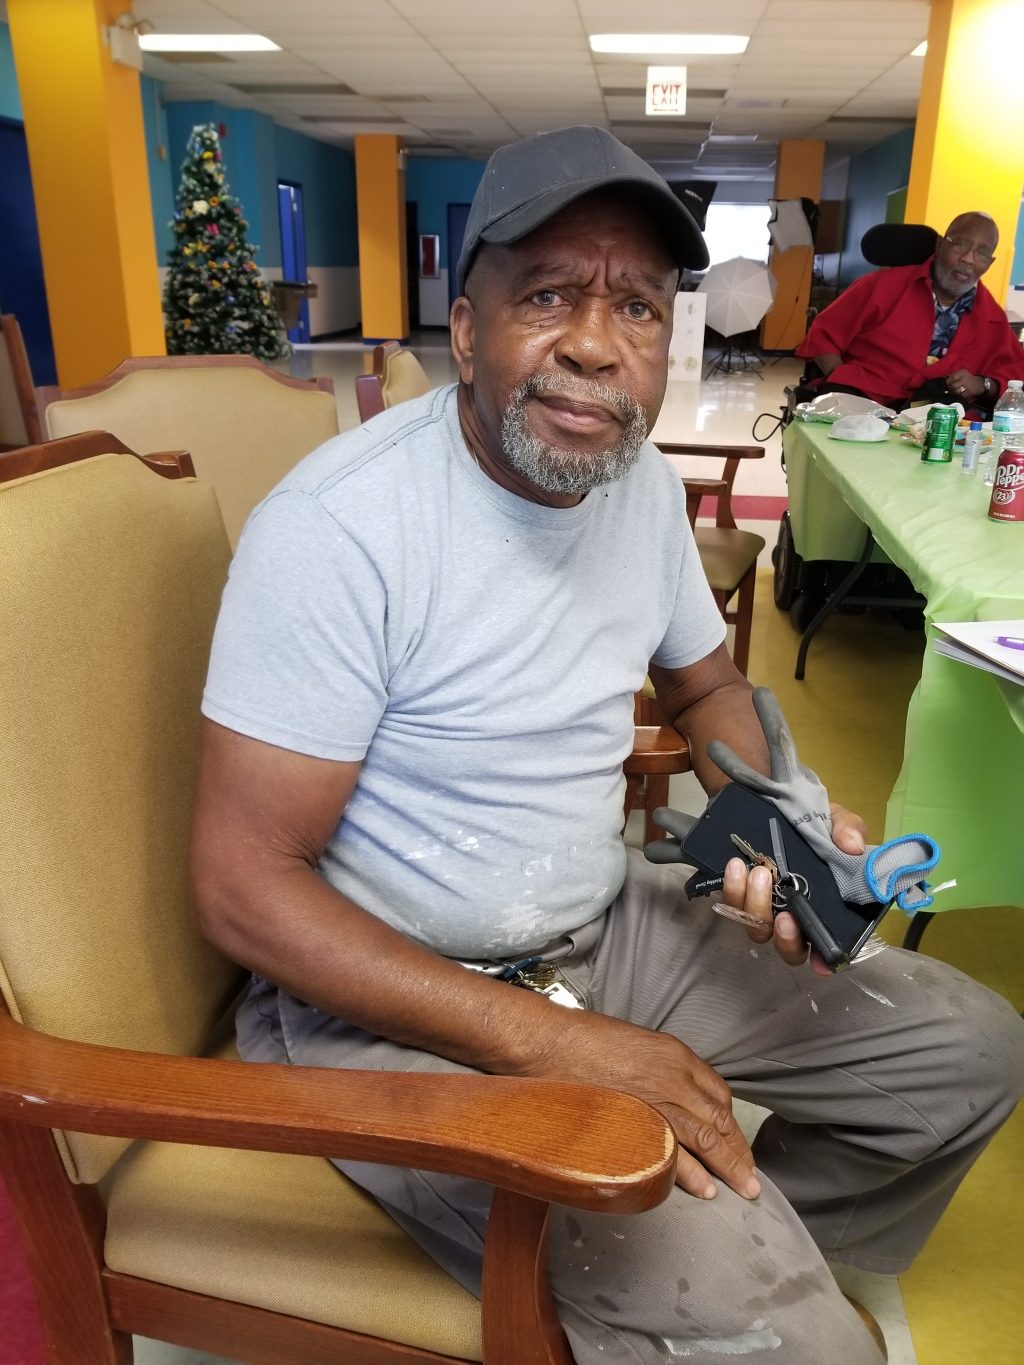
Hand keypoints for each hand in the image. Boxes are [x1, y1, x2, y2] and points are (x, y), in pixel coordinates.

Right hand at [526, 1010, 759, 1201]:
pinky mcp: (637, 1124)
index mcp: (676, 1055)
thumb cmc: (583, 1040)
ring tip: (741, 1189)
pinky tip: (704, 1190)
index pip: (718, 1092)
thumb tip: (669, 1097)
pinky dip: (692, 1174)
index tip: (733, 1139)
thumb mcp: (635, 1043)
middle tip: (750, 1177)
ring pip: (706, 1139)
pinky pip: (674, 1154)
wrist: (550, 1044)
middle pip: (720, 1120)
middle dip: (738, 1151)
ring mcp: (658, 1102)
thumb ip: (659, 1069)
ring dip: (727, 1167)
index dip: (729, 1122)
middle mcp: (675, 1078)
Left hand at [719, 802, 866, 976]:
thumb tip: (852, 846)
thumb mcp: (835, 819)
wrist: (769, 802)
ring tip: (758, 873)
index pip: (828, 945)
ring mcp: (766, 907)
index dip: (825, 960)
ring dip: (756, 906)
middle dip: (786, 937)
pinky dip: (733, 888)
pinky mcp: (740, 893)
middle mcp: (796, 914)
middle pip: (789, 948)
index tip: (821, 963)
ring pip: (757, 928)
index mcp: (826, 907)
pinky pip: (732, 903)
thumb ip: (848, 829)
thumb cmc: (811, 820)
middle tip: (785, 912)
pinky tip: (736, 867)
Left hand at [946, 370, 984, 401]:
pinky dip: (958, 396)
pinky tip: (957, 395)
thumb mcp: (961, 374)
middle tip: (949, 390)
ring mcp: (968, 386)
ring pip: (956, 391)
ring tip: (952, 393)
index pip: (952, 377)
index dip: (948, 382)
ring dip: (953, 393)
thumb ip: (953, 376)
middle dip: (949, 389)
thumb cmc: (968, 379)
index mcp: (962, 372)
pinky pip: (961, 396)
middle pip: (953, 385)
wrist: (980, 383)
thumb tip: (943, 381)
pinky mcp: (970, 392)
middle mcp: (965, 378)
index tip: (947, 384)